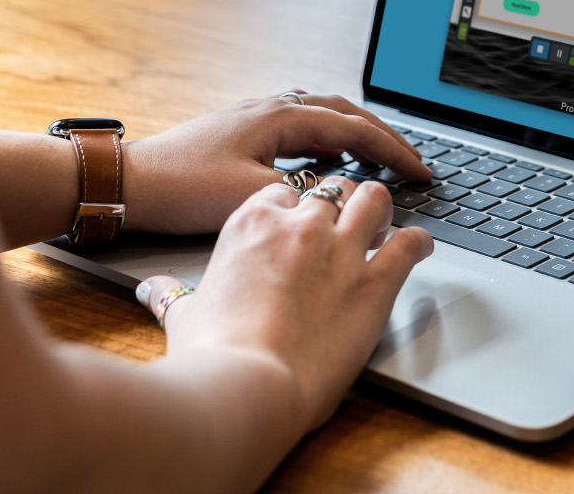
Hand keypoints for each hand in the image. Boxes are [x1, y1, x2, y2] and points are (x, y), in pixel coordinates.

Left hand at [123, 92, 430, 233]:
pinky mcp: (243, 133)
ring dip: (356, 134)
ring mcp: (256, 117)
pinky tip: (328, 162)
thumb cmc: (181, 188)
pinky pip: (301, 127)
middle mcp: (271, 108)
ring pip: (323, 116)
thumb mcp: (252, 197)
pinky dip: (328, 140)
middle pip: (345, 113)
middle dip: (384, 137)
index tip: (420, 173)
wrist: (126, 183)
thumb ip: (303, 195)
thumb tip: (342, 199)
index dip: (393, 152)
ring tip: (380, 159)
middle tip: (411, 163)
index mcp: (280, 117)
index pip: (355, 130)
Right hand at [137, 178, 434, 430]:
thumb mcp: (186, 316)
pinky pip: (410, 243)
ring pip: (374, 198)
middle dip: (341, 203)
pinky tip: (421, 247)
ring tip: (384, 225)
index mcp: (251, 225)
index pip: (282, 194)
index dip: (295, 208)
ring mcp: (341, 249)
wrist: (248, 384)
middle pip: (332, 189)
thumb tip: (153, 289)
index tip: (299, 221)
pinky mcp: (375, 281)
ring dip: (381, 209)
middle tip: (347, 223)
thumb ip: (173, 295)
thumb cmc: (214, 353)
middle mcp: (300, 227)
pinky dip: (420, 242)